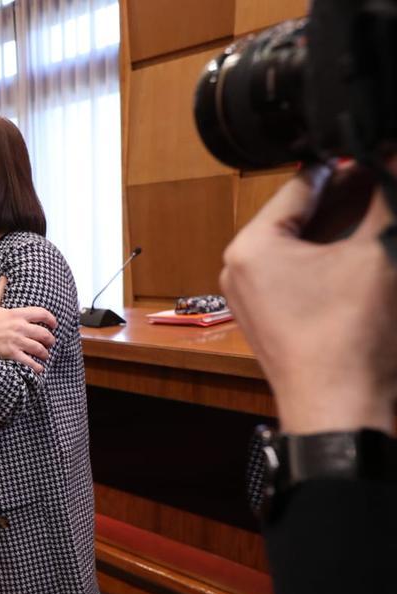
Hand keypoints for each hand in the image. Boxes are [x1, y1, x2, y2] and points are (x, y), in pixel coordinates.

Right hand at [0, 277, 57, 373]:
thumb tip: (3, 277)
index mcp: (17, 314)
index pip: (41, 314)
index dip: (51, 319)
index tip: (54, 324)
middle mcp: (20, 327)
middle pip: (44, 333)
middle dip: (50, 339)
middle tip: (51, 342)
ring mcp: (16, 341)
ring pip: (39, 348)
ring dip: (45, 353)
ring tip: (45, 355)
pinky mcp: (12, 353)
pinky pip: (29, 361)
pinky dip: (37, 367)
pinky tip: (39, 368)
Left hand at [220, 161, 396, 434]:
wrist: (342, 411)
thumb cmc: (347, 338)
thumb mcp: (376, 253)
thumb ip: (384, 201)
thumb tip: (387, 160)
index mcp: (252, 246)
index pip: (303, 184)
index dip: (348, 163)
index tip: (375, 147)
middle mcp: (244, 268)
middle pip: (305, 213)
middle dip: (353, 194)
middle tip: (385, 171)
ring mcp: (259, 296)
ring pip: (310, 244)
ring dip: (350, 224)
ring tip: (383, 204)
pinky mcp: (280, 318)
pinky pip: (310, 273)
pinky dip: (341, 256)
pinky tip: (372, 244)